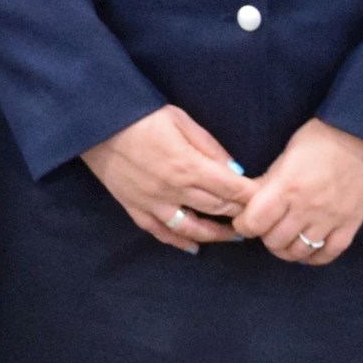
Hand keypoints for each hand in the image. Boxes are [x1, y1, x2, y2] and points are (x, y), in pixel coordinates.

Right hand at [81, 104, 250, 249]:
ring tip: (233, 236)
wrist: (95, 124)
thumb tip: (234, 169)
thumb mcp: (181, 121)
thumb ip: (209, 147)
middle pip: (216, 210)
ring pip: (192, 228)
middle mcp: (173, 191)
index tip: (266, 201)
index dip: (251, 197)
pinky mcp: (135, 208)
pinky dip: (179, 241)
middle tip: (256, 218)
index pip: (230, 189)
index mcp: (188, 166)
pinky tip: (193, 246)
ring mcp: (153, 203)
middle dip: (240, 215)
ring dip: (216, 235)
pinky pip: (160, 232)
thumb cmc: (141, 115)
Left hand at [233, 117, 362, 265]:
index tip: (245, 220)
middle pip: (274, 241)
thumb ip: (270, 180)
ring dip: (287, 248)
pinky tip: (308, 247)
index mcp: (287, 187)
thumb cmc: (324, 137)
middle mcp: (307, 208)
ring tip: (286, 237)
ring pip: (298, 252)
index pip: (254, 222)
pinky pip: (327, 254)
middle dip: (265, 236)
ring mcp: (330, 220)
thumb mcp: (288, 152)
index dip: (244, 224)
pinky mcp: (350, 226)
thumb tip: (251, 200)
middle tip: (267, 226)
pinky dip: (314, 256)